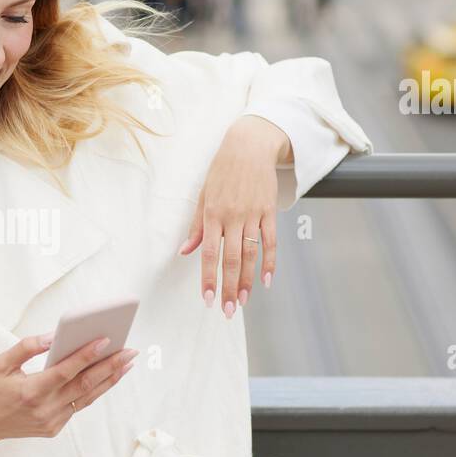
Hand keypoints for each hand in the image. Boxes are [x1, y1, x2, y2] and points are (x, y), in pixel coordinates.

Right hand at [0, 334, 137, 451]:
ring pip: (87, 398)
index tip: (106, 340)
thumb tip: (54, 336)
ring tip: (126, 363)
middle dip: (111, 366)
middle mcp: (45, 409)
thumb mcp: (0, 362)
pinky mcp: (54, 428)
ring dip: (109, 379)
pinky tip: (105, 377)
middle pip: (86, 385)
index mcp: (31, 391)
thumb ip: (27, 347)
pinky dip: (93, 391)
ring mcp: (51, 421)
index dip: (88, 355)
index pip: (67, 371)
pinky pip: (78, 406)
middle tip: (130, 351)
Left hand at [177, 115, 289, 318]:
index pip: (208, 253)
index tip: (208, 299)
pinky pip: (270, 241)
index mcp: (212, 214)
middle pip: (231, 259)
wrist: (249, 145)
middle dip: (230, 287)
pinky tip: (267, 280)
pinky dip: (270, 261)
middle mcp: (232, 216)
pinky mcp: (269, 211)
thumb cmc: (221, 171)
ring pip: (250, 254)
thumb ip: (196, 226)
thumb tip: (185, 251)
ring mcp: (252, 214)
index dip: (208, 278)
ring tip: (245, 301)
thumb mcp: (203, 195)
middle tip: (229, 310)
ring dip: (248, 280)